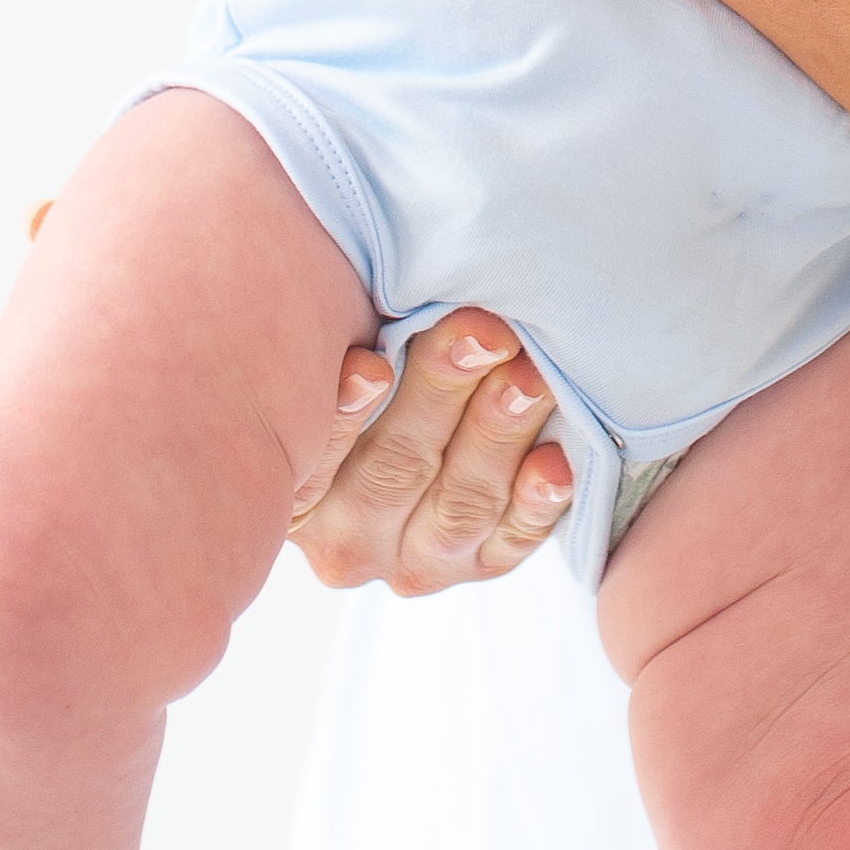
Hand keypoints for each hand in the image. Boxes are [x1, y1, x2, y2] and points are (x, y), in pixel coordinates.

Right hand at [286, 306, 576, 589]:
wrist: (430, 411)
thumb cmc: (366, 356)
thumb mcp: (344, 347)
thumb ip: (346, 338)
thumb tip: (342, 285)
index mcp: (294, 491)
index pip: (310, 464)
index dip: (344, 416)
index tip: (373, 366)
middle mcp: (346, 538)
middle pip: (393, 470)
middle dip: (441, 393)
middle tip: (482, 333)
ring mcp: (417, 560)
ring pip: (459, 506)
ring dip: (498, 434)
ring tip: (528, 377)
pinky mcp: (481, 564)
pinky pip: (511, 542)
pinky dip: (536, 502)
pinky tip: (555, 462)